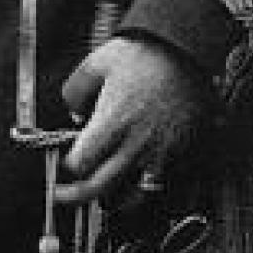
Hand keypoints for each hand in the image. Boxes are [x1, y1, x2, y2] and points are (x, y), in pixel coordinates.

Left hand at [55, 35, 210, 206]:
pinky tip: (140, 188)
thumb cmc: (142, 54)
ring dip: (115, 201)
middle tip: (63, 196)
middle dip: (76, 195)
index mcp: (112, 123)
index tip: (64, 163)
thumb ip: (75, 91)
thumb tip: (74, 115)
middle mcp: (136, 145)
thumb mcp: (96, 63)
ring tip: (105, 197)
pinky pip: (166, 189)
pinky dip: (149, 195)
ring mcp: (163, 154)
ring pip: (134, 199)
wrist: (188, 51)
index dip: (67, 167)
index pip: (80, 164)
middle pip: (100, 188)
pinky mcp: (185, 156)